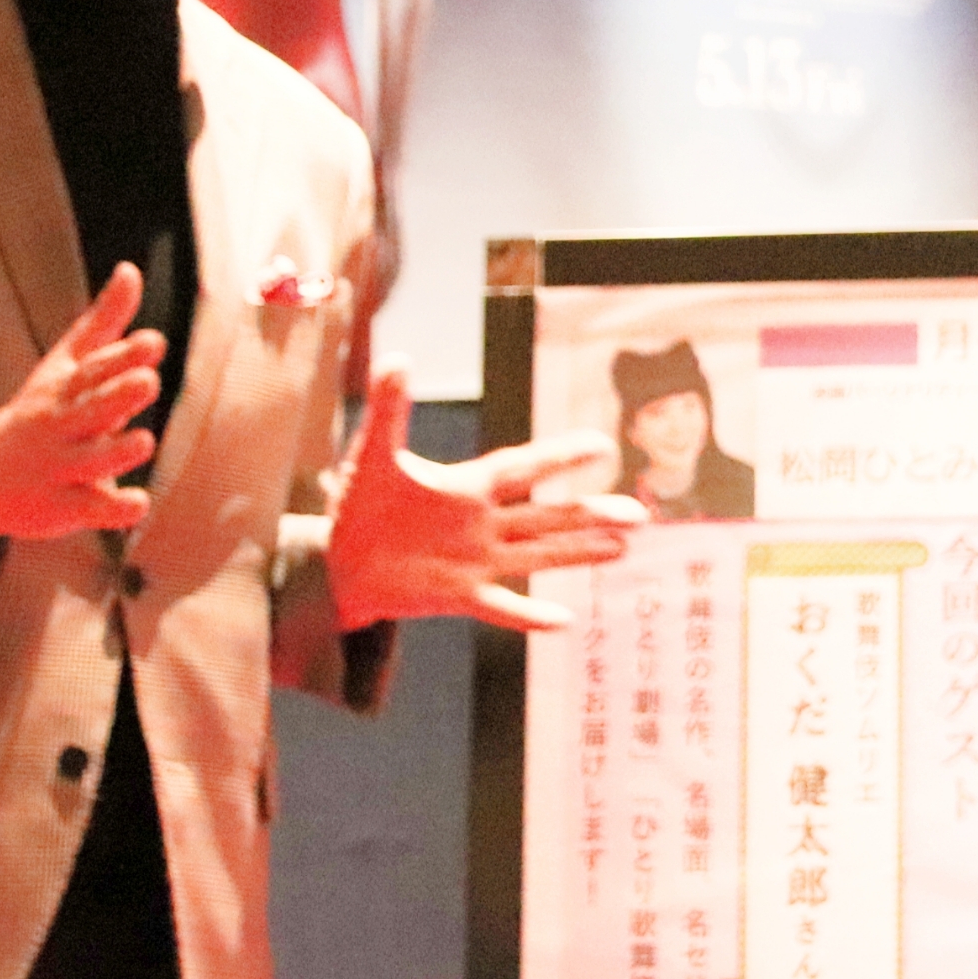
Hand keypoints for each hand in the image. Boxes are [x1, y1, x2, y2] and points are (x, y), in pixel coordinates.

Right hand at [0, 262, 165, 538]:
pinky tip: (138, 504)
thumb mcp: (64, 365)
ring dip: (117, 451)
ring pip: (92, 460)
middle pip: (91, 409)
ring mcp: (60, 467)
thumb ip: (103, 324)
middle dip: (117, 396)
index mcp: (63, 390)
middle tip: (147, 381)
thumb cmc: (40, 412)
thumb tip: (130, 269)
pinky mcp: (64, 506)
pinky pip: (93, 509)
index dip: (121, 357)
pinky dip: (115, 509)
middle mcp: (61, 426)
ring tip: (143, 441)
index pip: (91, 370)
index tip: (152, 344)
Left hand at [325, 356, 644, 631]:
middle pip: (548, 516)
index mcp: (468, 487)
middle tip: (640, 513)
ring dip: (580, 553)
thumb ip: (390, 408)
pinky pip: (501, 607)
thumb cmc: (359, 508)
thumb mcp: (373, 455)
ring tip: (623, 549)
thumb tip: (398, 357)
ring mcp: (476, 562)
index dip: (561, 456)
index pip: (524, 468)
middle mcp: (483, 524)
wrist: (337, 564)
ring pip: (538, 556)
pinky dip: (530, 615)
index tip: (601, 445)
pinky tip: (565, 621)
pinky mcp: (460, 595)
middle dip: (592, 513)